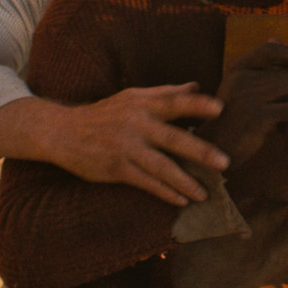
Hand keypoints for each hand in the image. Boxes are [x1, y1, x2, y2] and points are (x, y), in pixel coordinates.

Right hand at [0, 87, 228, 205]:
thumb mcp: (132, 97)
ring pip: (161, 167)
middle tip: (224, 163)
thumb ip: (165, 93)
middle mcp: (136, 124)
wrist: (63, 132)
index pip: (174, 102)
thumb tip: (197, 87)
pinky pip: (145, 183)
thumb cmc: (105, 113)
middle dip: (200, 152)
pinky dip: (164, 192)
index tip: (220, 108)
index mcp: (143, 104)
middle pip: (173, 139)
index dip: (197, 104)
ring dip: (185, 182)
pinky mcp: (116, 169)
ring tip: (204, 193)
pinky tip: (181, 200)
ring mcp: (126, 148)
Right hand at [196, 41, 287, 168]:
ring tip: (282, 124)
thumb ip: (259, 67)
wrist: (214, 151)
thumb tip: (276, 37)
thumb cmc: (230, 121)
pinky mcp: (258, 117)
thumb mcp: (240, 89)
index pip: (267, 50)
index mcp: (236, 70)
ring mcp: (248, 98)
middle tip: (285, 114)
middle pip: (285, 76)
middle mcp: (241, 80)